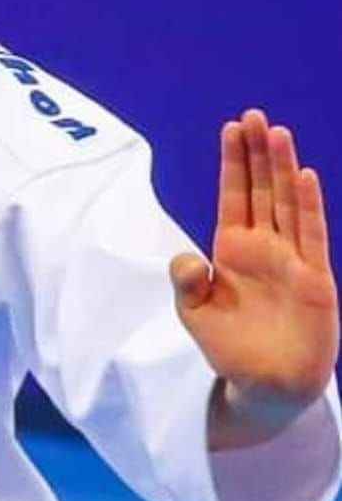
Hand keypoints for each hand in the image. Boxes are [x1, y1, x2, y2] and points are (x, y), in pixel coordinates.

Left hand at [170, 109, 338, 440]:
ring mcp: (291, 260)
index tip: (231, 127)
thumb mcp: (196, 316)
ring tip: (276, 132)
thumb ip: (188, 284)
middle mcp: (264, 248)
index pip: (234, 197)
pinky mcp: (314, 279)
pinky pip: (310, 235)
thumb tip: (186, 259)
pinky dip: (307, 206)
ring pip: (287, 203)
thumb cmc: (231, 350)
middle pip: (262, 190)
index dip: (233, 163)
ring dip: (281, 169)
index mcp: (233, 251)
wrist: (268, 386)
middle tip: (253, 114)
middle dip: (257, 153)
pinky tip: (303, 176)